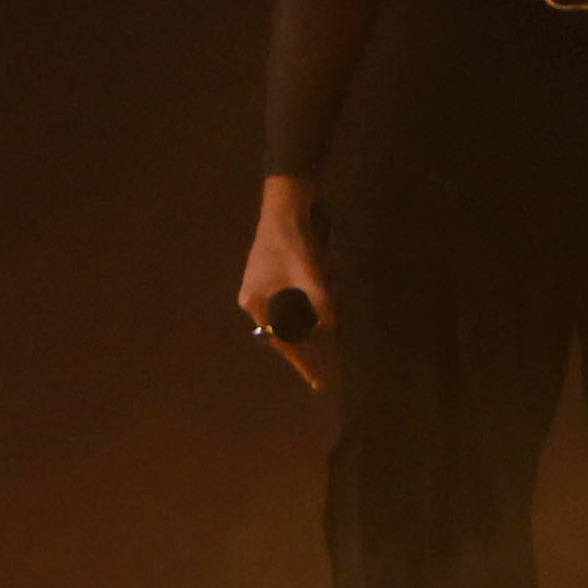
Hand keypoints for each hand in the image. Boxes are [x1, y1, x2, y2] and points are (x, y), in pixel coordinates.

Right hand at [236, 181, 333, 394]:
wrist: (284, 205)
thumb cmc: (292, 239)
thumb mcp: (310, 274)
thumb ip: (321, 302)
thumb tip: (333, 326)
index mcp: (255, 303)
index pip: (280, 342)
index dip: (301, 361)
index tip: (316, 381)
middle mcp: (254, 300)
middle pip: (283, 331)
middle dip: (308, 335)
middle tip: (330, 343)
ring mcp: (261, 289)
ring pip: (288, 317)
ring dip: (309, 318)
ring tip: (328, 312)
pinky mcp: (271, 279)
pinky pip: (289, 304)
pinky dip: (306, 306)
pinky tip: (323, 298)